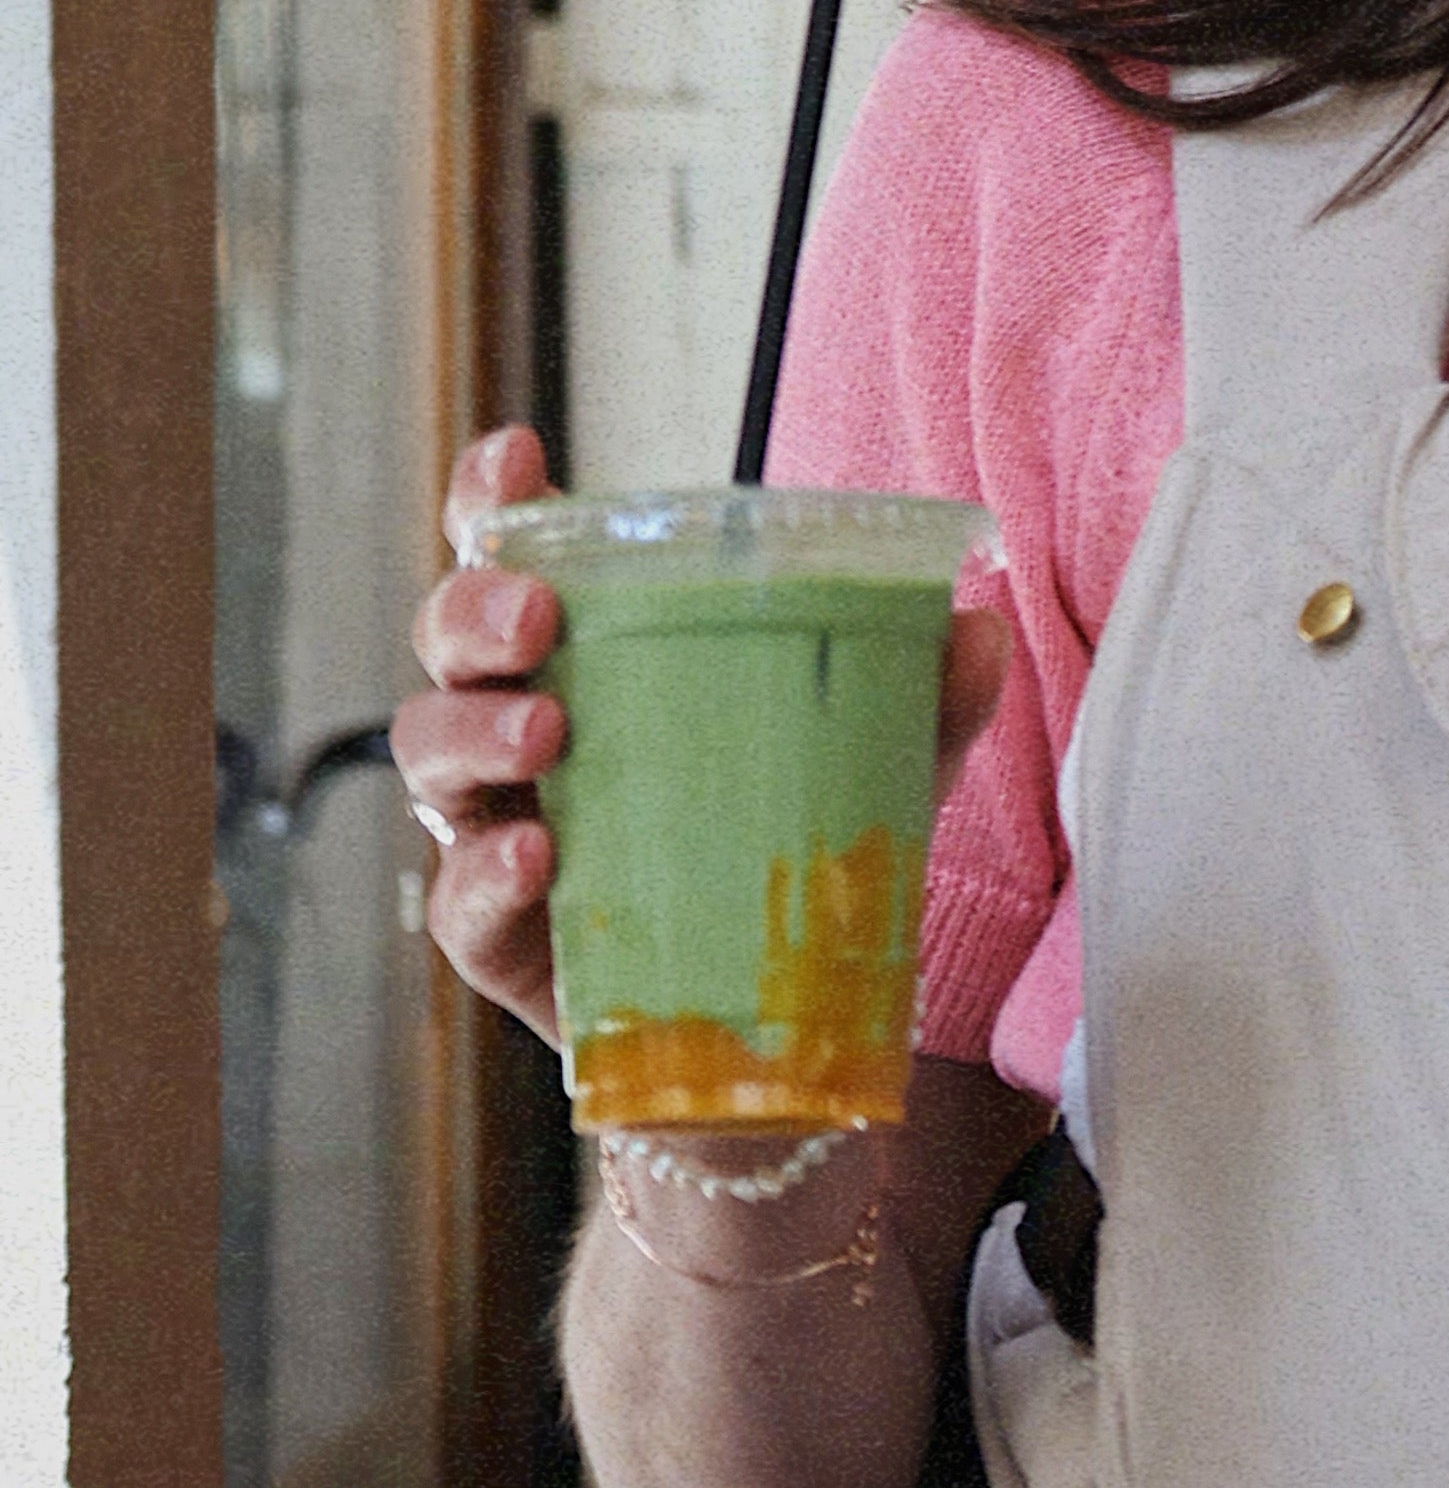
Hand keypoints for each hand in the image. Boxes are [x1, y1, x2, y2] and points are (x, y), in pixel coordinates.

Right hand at [394, 425, 1015, 1052]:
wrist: (772, 1030)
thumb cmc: (792, 850)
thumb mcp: (877, 765)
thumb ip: (925, 698)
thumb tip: (979, 629)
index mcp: (595, 656)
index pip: (517, 556)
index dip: (497, 499)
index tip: (518, 457)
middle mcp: (521, 727)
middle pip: (449, 642)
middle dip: (474, 612)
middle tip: (538, 619)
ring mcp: (494, 828)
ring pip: (430, 756)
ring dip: (475, 731)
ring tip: (547, 733)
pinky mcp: (494, 936)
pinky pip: (456, 899)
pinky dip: (485, 875)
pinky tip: (535, 859)